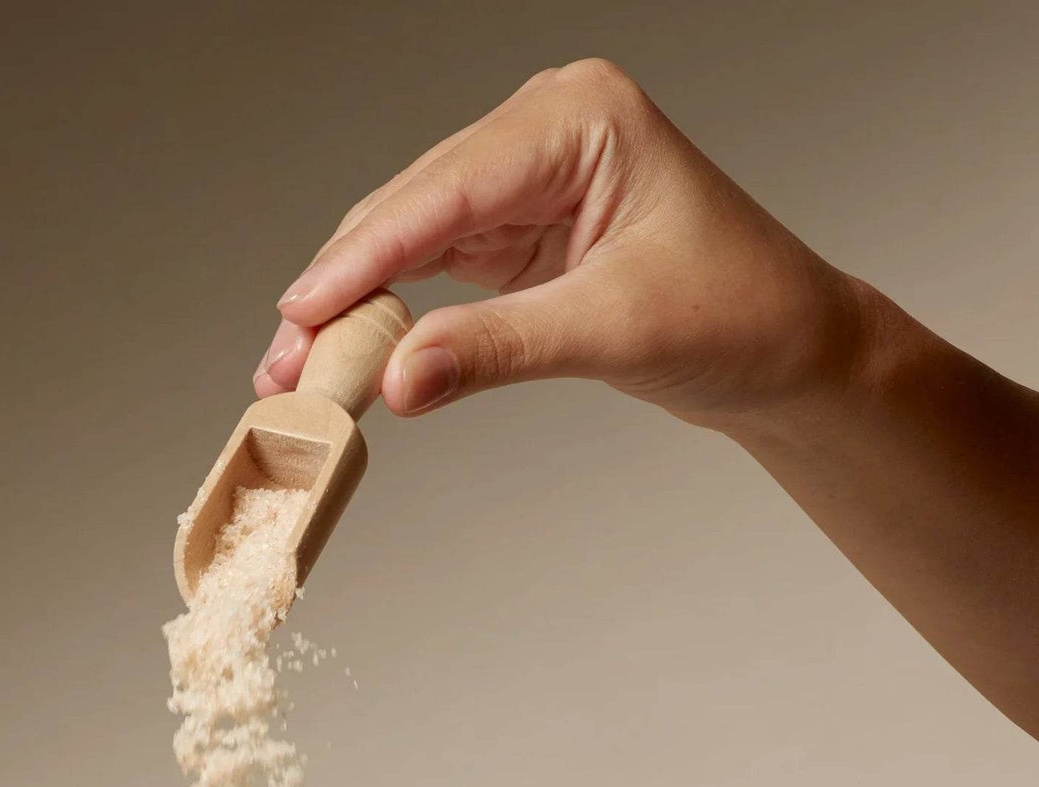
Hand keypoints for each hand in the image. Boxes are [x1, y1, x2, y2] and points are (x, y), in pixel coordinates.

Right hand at [255, 59, 865, 428]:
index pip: (446, 187)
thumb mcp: (614, 330)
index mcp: (579, 117)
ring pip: (406, 240)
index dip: (364, 258)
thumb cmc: (739, 313)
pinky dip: (388, 315)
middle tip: (288, 367)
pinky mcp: (514, 235)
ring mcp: (523, 183)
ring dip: (352, 306)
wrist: (786, 352)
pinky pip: (429, 271)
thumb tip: (396, 380)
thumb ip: (498, 349)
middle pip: (409, 209)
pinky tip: (349, 352)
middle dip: (341, 290)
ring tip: (300, 371)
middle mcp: (541, 135)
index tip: (300, 316)